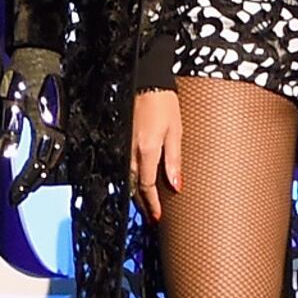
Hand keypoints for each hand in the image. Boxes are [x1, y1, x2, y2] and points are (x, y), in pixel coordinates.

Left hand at [0, 48, 62, 187]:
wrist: (41, 52)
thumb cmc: (24, 74)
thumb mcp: (12, 101)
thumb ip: (10, 129)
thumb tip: (4, 154)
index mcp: (46, 127)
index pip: (36, 164)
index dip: (25, 182)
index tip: (14, 196)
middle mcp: (57, 129)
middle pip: (47, 164)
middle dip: (33, 181)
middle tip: (19, 194)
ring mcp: (59, 122)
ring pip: (52, 156)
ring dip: (39, 171)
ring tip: (26, 183)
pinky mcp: (57, 117)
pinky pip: (53, 145)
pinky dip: (44, 158)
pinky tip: (34, 161)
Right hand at [129, 89, 181, 224]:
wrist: (146, 82)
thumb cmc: (163, 103)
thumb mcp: (176, 132)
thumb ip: (174, 160)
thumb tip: (176, 185)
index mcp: (146, 151)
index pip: (146, 186)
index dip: (152, 204)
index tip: (157, 216)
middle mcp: (131, 151)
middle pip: (133, 186)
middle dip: (142, 203)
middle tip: (151, 215)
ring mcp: (124, 146)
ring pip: (127, 177)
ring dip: (135, 192)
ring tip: (145, 203)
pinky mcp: (122, 140)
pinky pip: (125, 165)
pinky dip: (131, 177)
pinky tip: (137, 181)